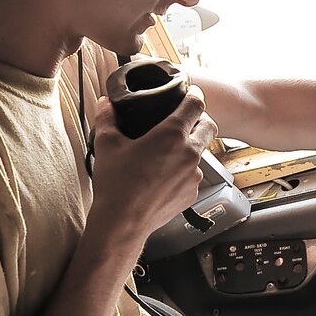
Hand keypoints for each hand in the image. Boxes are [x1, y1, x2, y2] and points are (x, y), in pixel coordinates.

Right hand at [88, 85, 218, 245]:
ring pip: (201, 152)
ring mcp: (194, 175)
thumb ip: (107, 118)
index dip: (195, 96)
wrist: (122, 222)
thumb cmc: (115, 184)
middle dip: (201, 119)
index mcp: (171, 135)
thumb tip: (105, 103)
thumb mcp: (107, 145)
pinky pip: (193, 175)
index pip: (196, 105)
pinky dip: (184, 171)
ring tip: (169, 152)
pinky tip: (165, 175)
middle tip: (186, 120)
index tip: (192, 93)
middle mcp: (189, 153)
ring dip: (191, 147)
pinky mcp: (192, 193)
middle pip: (209, 126)